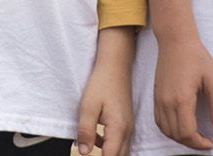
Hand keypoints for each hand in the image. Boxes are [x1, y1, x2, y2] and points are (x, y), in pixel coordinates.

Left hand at [77, 28, 134, 155]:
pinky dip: (110, 146)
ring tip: (92, 144)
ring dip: (109, 153)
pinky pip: (121, 141)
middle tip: (90, 151)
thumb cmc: (102, 82)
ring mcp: (128, 125)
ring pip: (122, 150)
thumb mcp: (88, 107)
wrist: (115, 64)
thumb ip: (86, 131)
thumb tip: (84, 152)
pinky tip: (97, 137)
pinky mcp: (126, 121)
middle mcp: (127, 130)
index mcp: (118, 128)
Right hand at [153, 33, 212, 150]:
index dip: (199, 143)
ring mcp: (159, 100)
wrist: (175, 40)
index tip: (210, 143)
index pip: (187, 132)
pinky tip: (180, 126)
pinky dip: (169, 129)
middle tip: (205, 141)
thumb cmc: (195, 57)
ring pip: (166, 130)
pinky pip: (159, 121)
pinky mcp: (156, 96)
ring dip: (180, 138)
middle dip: (192, 143)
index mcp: (182, 99)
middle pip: (176, 135)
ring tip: (195, 135)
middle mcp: (167, 102)